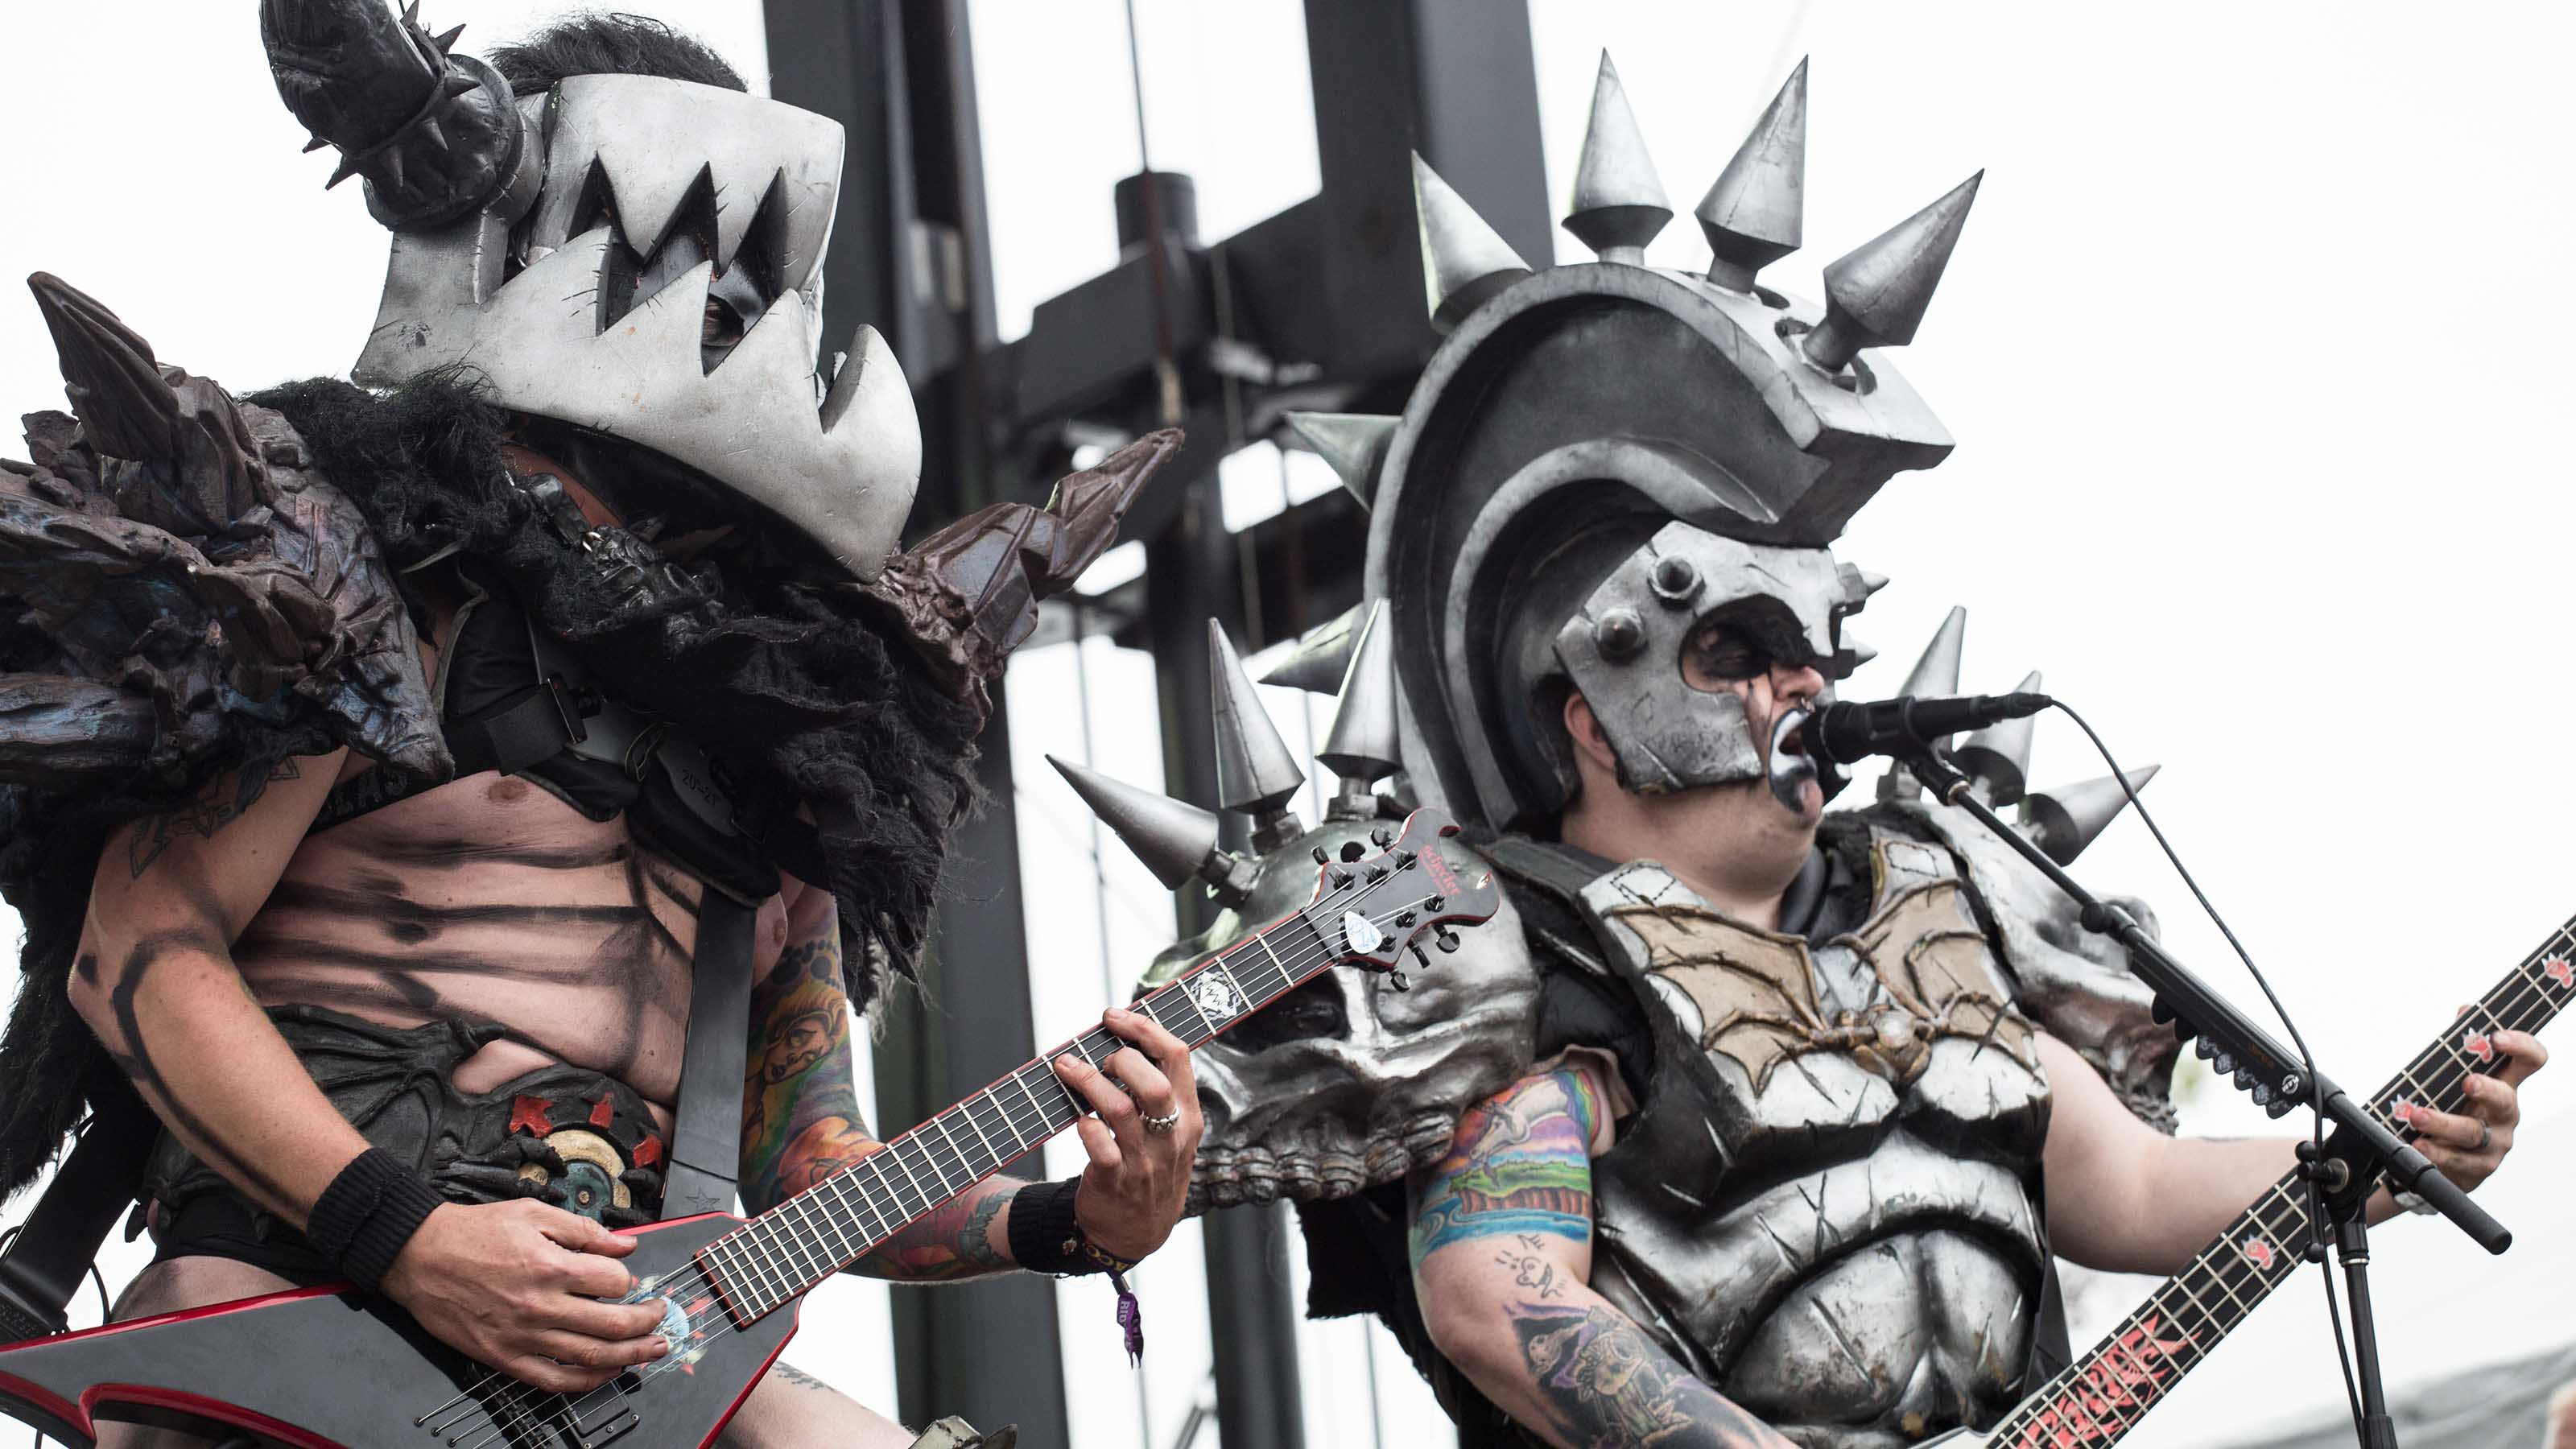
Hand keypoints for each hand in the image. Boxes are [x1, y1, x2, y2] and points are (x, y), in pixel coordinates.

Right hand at [381, 1199, 669, 1392]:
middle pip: (614, 1324)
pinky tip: (608, 1373)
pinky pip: (555, 1380)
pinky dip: (587, 1381)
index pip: (614, 1281)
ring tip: (653, 1349)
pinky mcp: (505, 1357)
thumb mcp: (534, 1212)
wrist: (420, 1256)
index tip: (627, 1279)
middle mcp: (541, 1305)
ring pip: (592, 1356)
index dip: (627, 1279)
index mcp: (551, 1265)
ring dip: (632, 1355)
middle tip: (661, 1317)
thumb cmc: (474, 1232)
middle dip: (648, 1322)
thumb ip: (584, 1230)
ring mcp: (524, 1336)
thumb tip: (627, 1242)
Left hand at [1052, 1006, 1204, 1261]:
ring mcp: (1144, 1162)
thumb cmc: (1150, 1171)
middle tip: (1099, 1057)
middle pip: (1153, 1083)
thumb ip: (1158, 1095)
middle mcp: (1171, 1138)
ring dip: (1089, 1082)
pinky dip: (1085, 1126)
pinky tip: (1077, 1119)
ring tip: (1067, 1068)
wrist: (1135, 1235)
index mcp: (1188, 1117)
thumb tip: (1123, 1043)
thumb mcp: (1171, 1135)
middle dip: (1121, 1058)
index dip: (1145, 1028)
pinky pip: (1100, 1147)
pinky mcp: (1115, 1182)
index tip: (1114, 1016)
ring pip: (1120, 1110)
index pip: (1178, 1057)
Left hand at [2395, 1007, 2548, 1192]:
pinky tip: (2418, 1146)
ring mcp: (2493, 1144)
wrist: (2447, 1159)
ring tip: (2416, 1116)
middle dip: (2487, 1090)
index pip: (2530, 1061)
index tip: (2497, 1036)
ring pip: (2472, 1134)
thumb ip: (2460, 1045)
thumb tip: (2465, 1010)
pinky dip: (2434, 1153)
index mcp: (2505, 1084)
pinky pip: (2456, 1161)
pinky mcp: (2475, 1169)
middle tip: (2468, 1082)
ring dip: (2442, 1123)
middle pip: (2505, 1100)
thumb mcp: (2455, 1076)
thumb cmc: (2454, 1108)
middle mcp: (2504, 1115)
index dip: (2521, 1046)